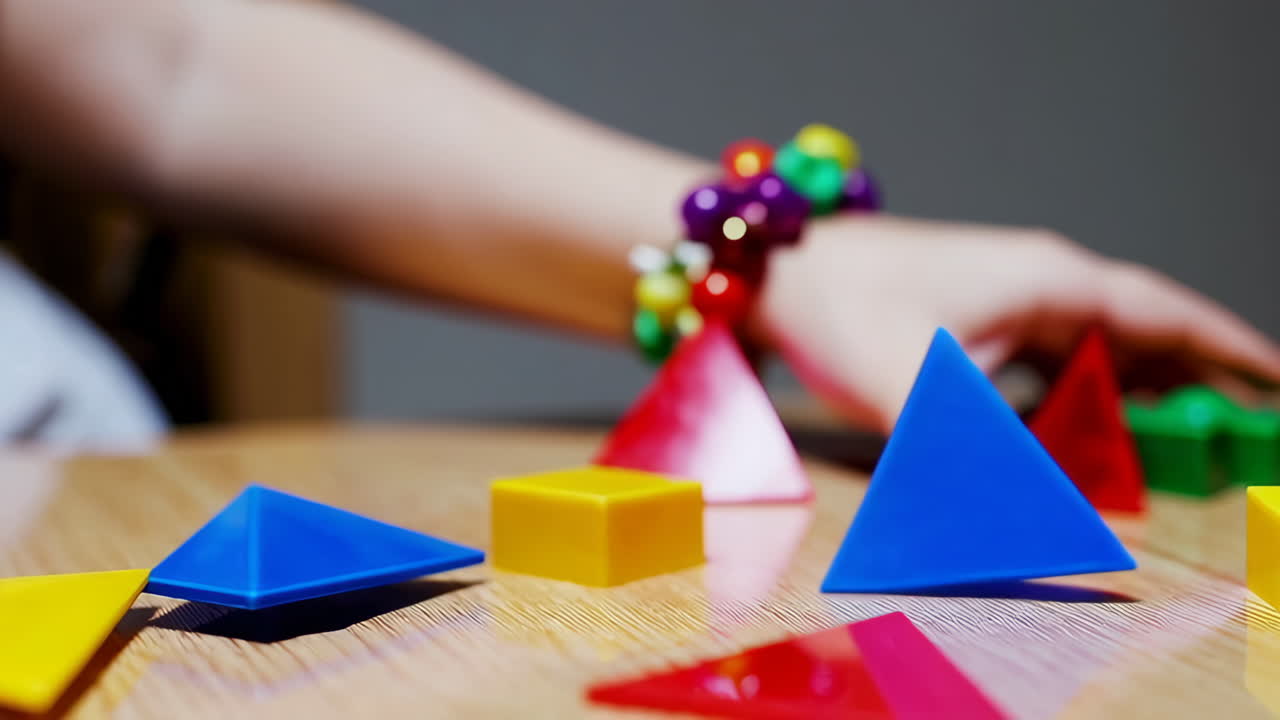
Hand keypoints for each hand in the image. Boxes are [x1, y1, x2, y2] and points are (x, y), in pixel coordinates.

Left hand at [755, 215, 1279, 433]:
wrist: (779, 274)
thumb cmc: (845, 311)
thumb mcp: (922, 396)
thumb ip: (987, 463)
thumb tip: (1042, 522)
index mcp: (1049, 282)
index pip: (1166, 315)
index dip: (1232, 351)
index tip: (1279, 387)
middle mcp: (1039, 282)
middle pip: (1142, 335)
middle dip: (1191, 385)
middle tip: (1233, 441)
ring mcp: (1006, 298)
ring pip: (1095, 350)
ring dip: (1134, 393)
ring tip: (1173, 445)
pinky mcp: (975, 318)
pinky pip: (1051, 360)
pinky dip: (1078, 396)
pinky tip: (1081, 433)